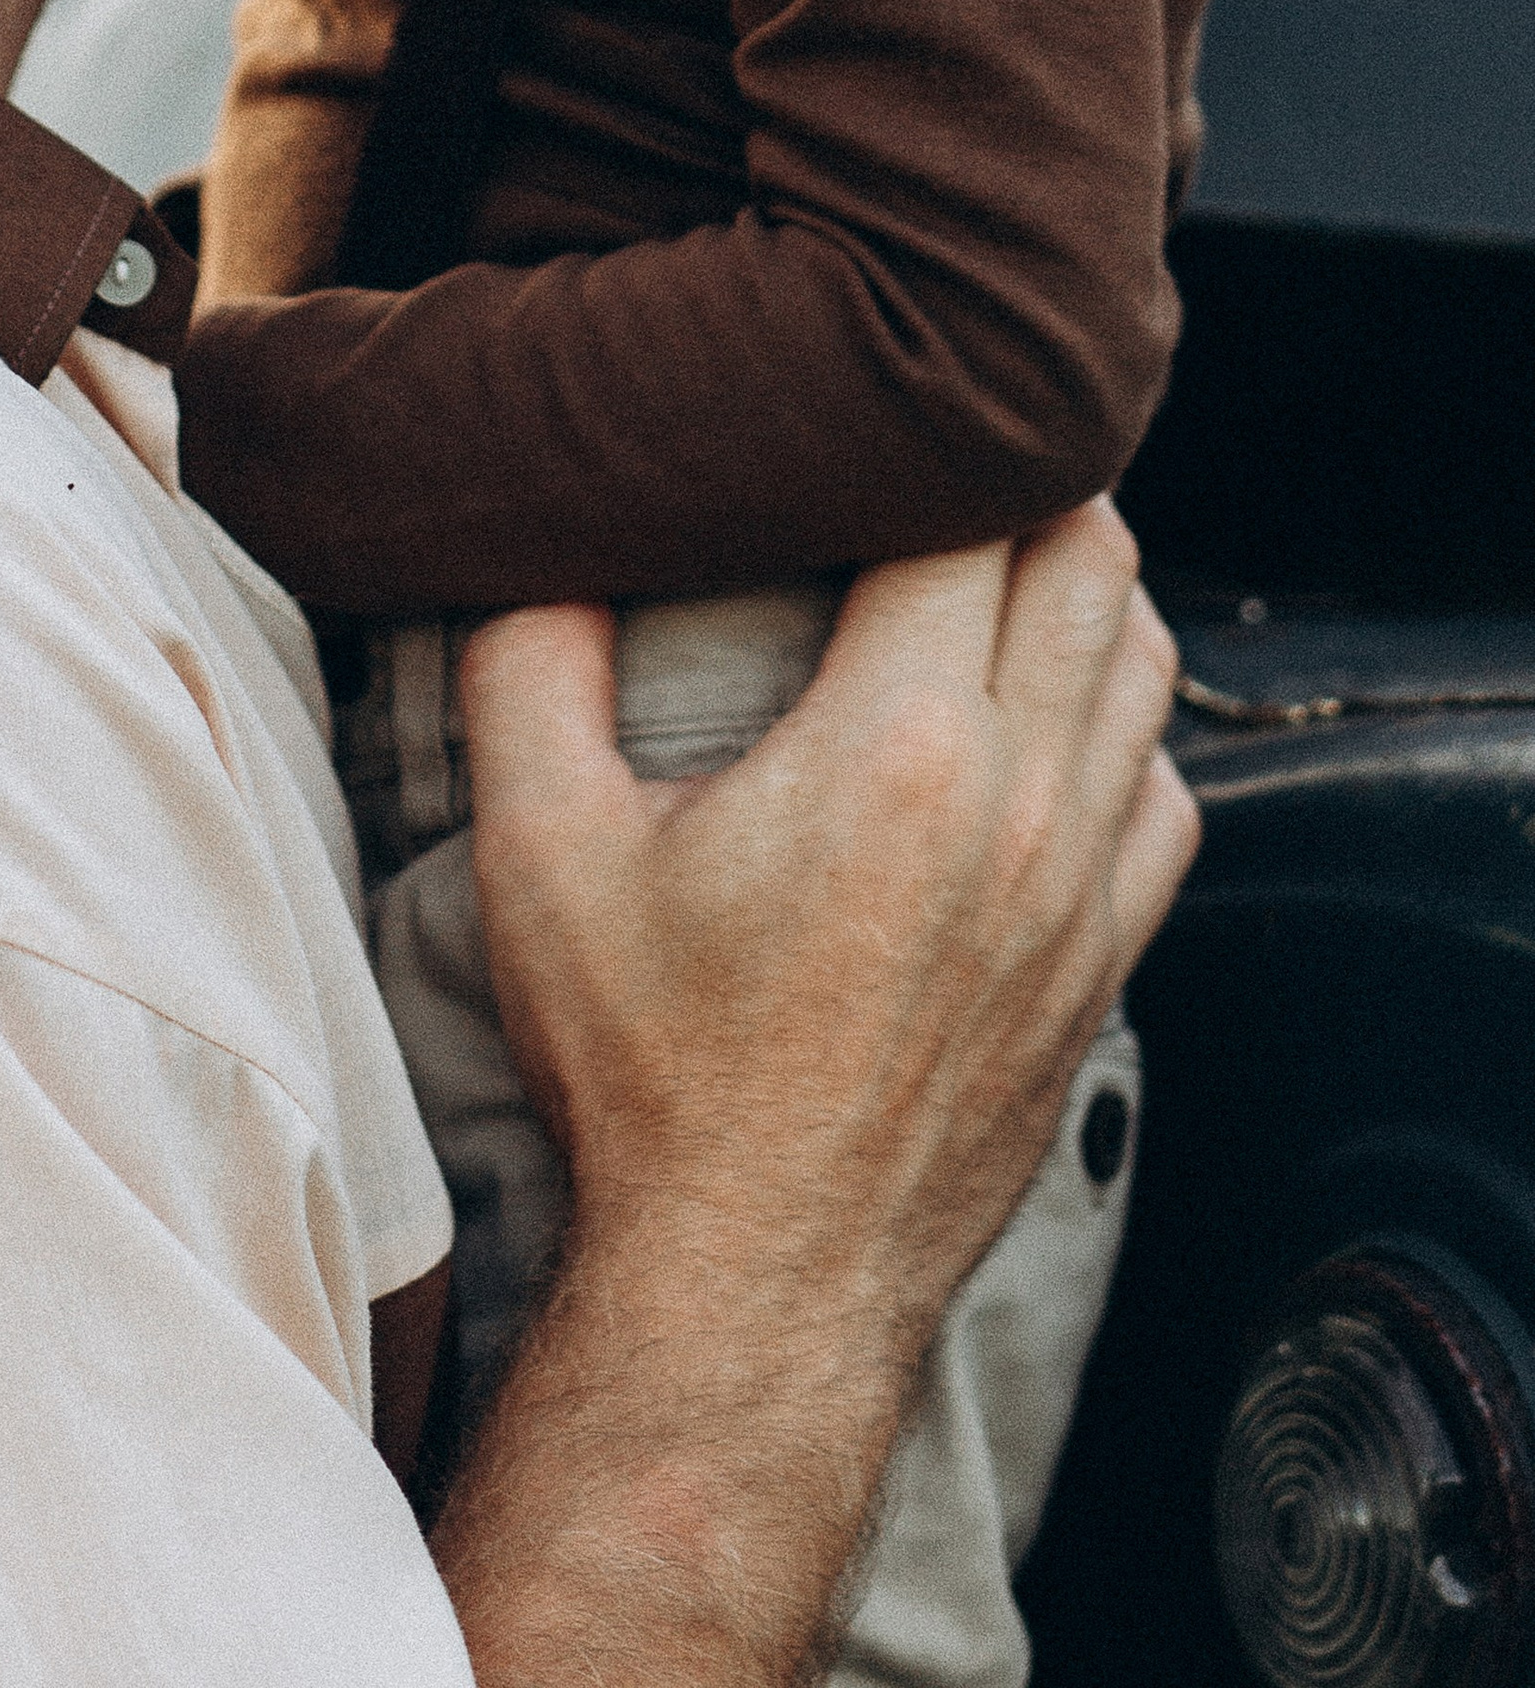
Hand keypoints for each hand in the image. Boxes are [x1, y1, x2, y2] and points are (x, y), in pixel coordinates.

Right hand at [430, 508, 1193, 1682]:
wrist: (752, 1279)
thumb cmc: (648, 1071)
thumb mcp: (540, 851)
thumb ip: (527, 660)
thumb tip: (533, 530)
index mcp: (899, 744)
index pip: (970, 503)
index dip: (915, 435)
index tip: (849, 415)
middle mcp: (1024, 798)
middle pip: (1091, 554)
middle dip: (1013, 484)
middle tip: (918, 468)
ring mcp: (1083, 885)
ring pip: (1148, 659)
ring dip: (1077, 592)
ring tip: (978, 570)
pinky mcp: (1104, 960)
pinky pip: (1166, 787)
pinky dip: (1120, 724)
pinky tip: (1035, 726)